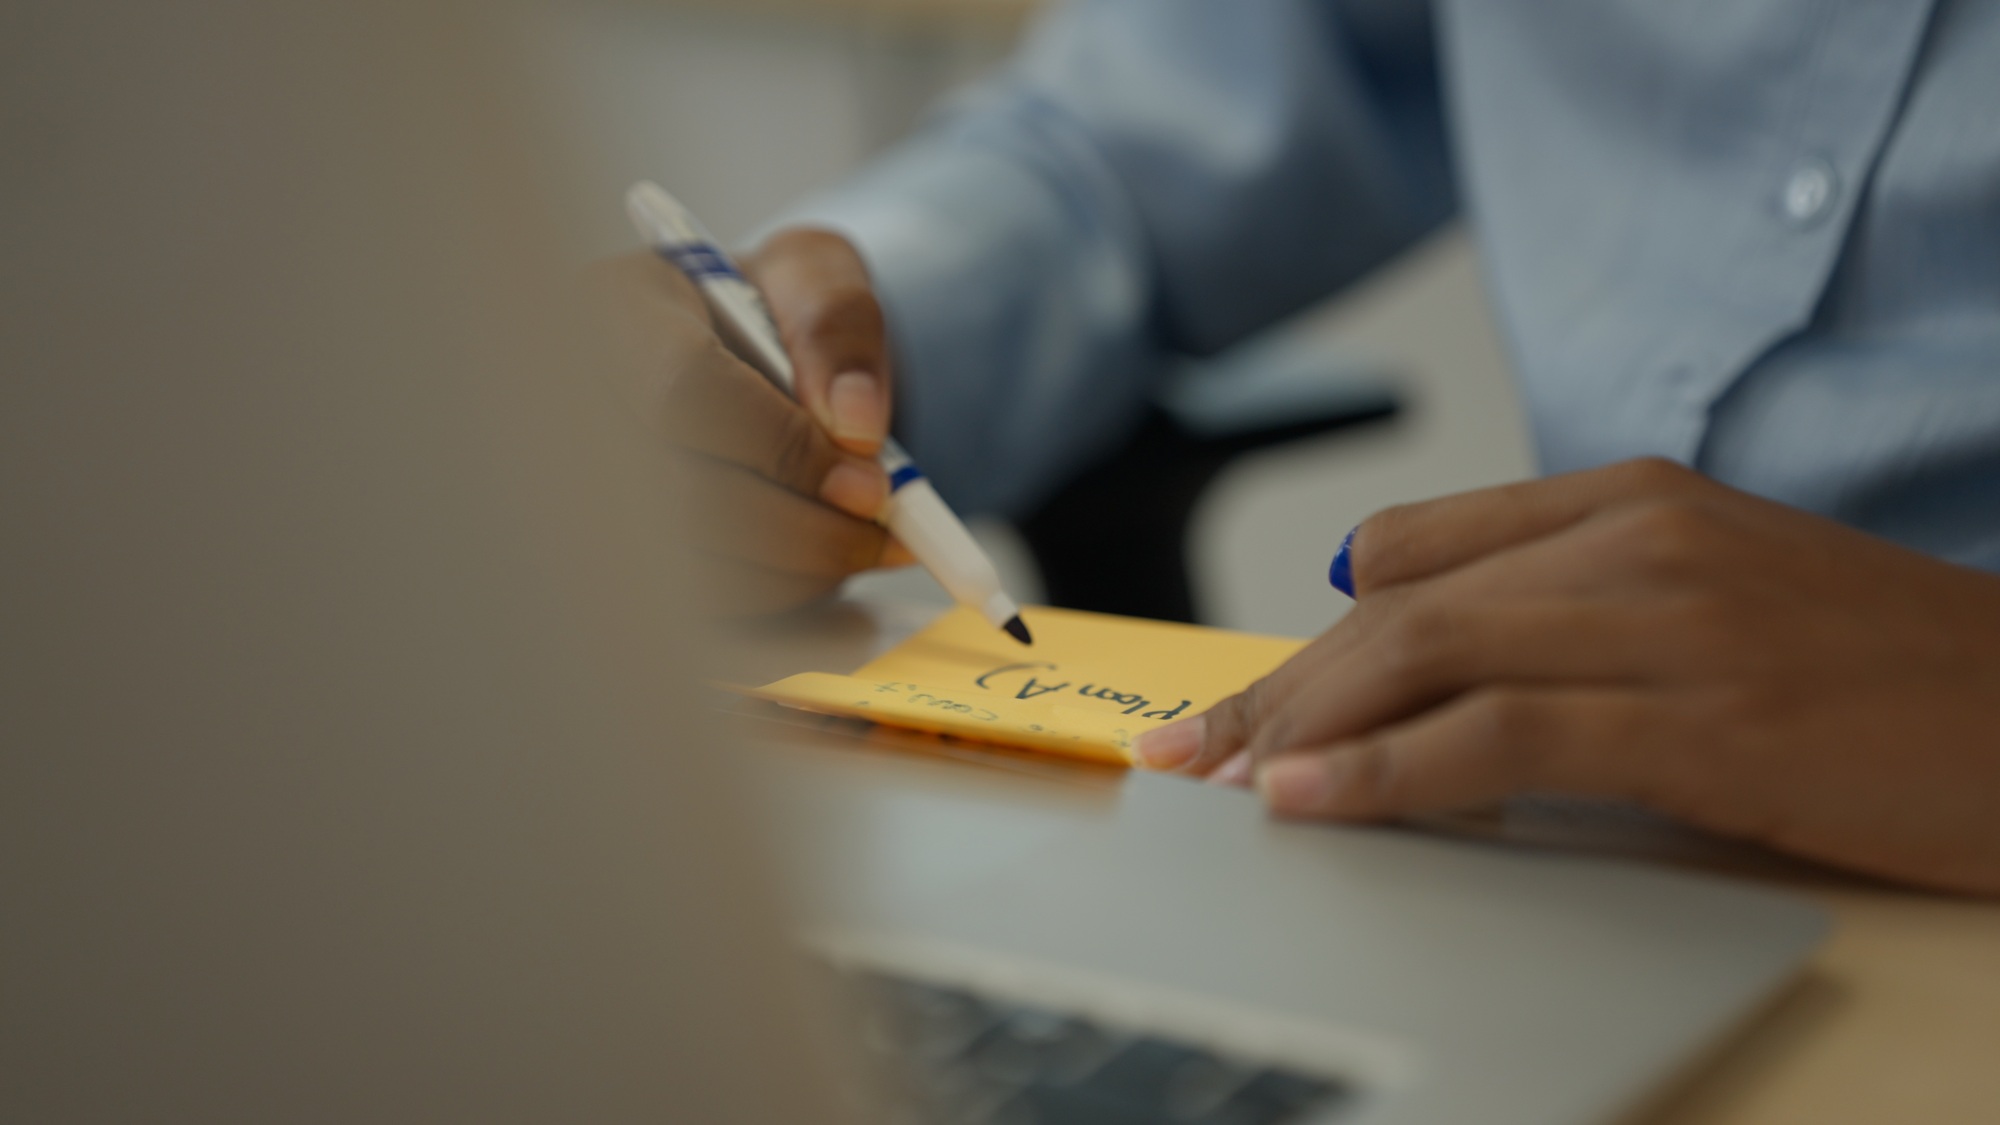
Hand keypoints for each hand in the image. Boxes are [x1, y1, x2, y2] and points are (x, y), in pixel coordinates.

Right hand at [586, 229, 908, 613]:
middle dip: (805, 529)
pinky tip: (821, 564)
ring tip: (863, 540)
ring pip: (692, 570)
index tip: (870, 480)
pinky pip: (701, 609)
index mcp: (614, 313)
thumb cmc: (765, 309)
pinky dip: (779, 599)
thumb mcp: (814, 275)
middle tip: (885, 529)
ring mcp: (585, 493)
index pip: (685, 392)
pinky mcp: (619, 558)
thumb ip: (839, 325)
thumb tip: (856, 424)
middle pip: (682, 499)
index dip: (786, 448)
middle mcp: (577, 408)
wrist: (738, 357)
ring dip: (800, 572)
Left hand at [1135, 458, 1999, 894]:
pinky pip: (1502, 733)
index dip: (1306, 638)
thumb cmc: (1869, 668)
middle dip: (1275, 687)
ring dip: (1304, 724)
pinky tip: (1316, 801)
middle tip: (1189, 755)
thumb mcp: (1706, 595)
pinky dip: (1391, 769)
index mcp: (1628, 499)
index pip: (1412, 554)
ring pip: (1428, 654)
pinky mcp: (1702, 713)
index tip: (1235, 707)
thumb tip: (1404, 620)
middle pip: (1397, 608)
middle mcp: (1634, 539)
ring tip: (1220, 784)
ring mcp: (1669, 619)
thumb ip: (1561, 594)